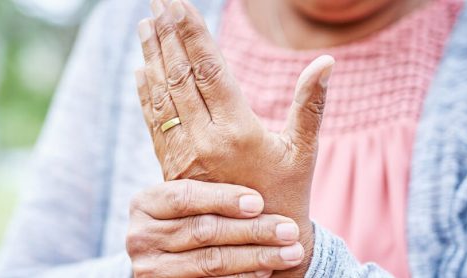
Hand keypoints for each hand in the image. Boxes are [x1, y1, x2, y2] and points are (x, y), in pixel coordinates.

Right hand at [127, 180, 305, 277]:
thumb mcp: (195, 198)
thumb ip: (211, 173)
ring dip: (257, 256)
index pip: (185, 195)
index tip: (259, 201)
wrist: (176, 263)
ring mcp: (148, 267)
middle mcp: (140, 235)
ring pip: (210, 261)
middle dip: (252, 231)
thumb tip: (256, 122)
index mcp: (145, 203)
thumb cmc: (198, 220)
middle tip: (290, 229)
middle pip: (202, 230)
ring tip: (291, 251)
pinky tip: (268, 269)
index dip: (223, 198)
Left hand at [135, 0, 333, 274]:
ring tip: (145, 26)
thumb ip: (310, 104)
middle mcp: (204, 140)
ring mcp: (184, 155)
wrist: (257, 248)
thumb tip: (325, 62)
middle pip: (180, 76)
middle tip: (157, 2)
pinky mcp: (172, 169)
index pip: (209, 69)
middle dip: (167, 36)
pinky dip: (147, 95)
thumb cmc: (289, 195)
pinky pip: (155, 124)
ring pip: (163, 97)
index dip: (192, 33)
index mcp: (237, 130)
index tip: (179, 4)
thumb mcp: (303, 150)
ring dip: (152, 58)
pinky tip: (141, 71)